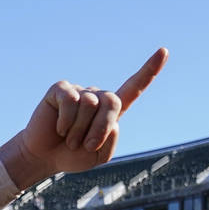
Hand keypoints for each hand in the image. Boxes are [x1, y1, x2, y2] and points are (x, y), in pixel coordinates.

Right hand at [0, 48, 167, 188]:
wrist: (44, 157)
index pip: (134, 88)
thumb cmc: (72, 155)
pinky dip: (66, 121)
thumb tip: (106, 115)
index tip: (164, 51)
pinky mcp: (60, 89)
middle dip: (101, 127)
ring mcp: (79, 91)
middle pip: (113, 101)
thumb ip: (110, 139)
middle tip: (86, 145)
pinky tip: (59, 128)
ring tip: (68, 138)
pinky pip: (71, 101)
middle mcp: (97, 97)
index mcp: (111, 111)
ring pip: (90, 104)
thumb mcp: (99, 155)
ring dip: (79, 130)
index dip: (149, 71)